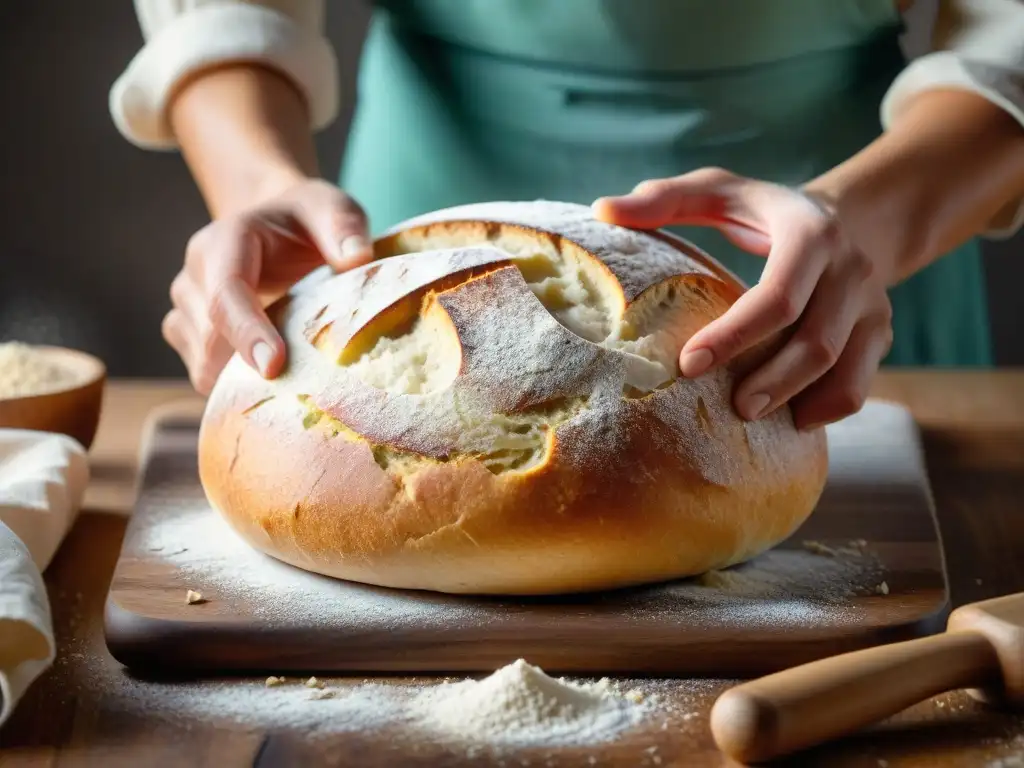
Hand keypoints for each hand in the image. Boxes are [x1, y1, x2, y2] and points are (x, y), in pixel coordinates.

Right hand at [162, 178, 371, 394]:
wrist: (276, 227)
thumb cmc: (307, 222)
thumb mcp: (332, 209)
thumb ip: (344, 226)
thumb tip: (356, 257)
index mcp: (225, 240)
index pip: (226, 293)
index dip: (247, 333)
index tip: (274, 366)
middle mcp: (195, 273)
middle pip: (211, 337)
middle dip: (251, 365)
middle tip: (305, 381)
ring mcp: (185, 306)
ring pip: (203, 362)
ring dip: (244, 376)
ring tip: (292, 369)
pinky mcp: (186, 334)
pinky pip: (203, 374)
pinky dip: (235, 385)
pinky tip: (273, 373)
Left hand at [593, 168, 893, 429]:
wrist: (853, 218)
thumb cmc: (765, 211)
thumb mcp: (721, 190)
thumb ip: (665, 199)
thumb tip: (602, 210)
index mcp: (809, 232)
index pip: (778, 296)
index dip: (734, 336)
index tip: (687, 364)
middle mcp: (851, 269)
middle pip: (816, 342)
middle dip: (772, 382)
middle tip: (730, 409)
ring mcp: (873, 304)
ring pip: (843, 368)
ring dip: (798, 400)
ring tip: (752, 419)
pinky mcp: (881, 332)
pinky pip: (861, 383)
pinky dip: (829, 409)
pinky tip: (792, 420)